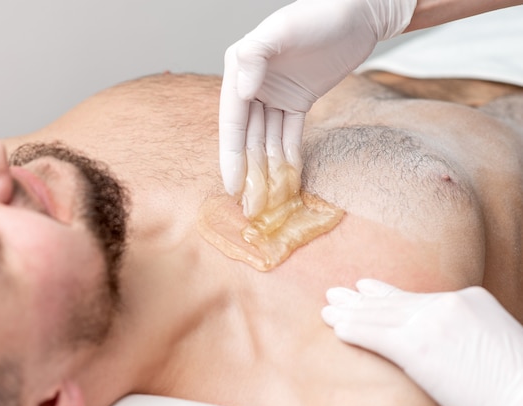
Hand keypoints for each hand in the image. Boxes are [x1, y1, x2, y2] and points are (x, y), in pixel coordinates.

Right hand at [219, 0, 416, 217]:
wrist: (360, 14)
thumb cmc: (320, 15)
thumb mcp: (283, 29)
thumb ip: (255, 56)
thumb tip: (241, 91)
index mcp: (240, 68)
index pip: (232, 120)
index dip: (231, 155)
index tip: (232, 184)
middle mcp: (253, 84)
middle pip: (247, 135)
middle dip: (247, 169)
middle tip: (248, 201)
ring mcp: (275, 94)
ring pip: (267, 138)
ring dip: (267, 167)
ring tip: (267, 197)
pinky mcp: (297, 100)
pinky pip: (289, 134)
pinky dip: (288, 154)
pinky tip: (287, 177)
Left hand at [321, 279, 522, 405]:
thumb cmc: (515, 381)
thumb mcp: (492, 341)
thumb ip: (462, 331)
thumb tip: (437, 341)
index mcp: (469, 299)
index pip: (417, 296)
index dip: (385, 292)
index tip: (364, 286)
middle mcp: (449, 304)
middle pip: (394, 302)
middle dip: (361, 300)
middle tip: (334, 292)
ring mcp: (432, 322)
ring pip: (381, 316)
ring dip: (350, 314)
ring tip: (326, 309)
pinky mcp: (418, 346)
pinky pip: (377, 336)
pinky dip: (355, 331)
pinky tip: (337, 329)